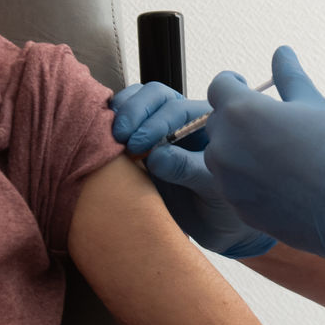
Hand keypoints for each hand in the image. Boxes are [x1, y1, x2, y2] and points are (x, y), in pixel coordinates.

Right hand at [111, 83, 275, 257]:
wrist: (213, 228)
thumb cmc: (222, 206)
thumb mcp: (213, 189)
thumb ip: (189, 169)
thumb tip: (156, 157)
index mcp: (204, 123)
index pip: (176, 107)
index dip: (155, 122)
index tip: (140, 145)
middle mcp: (179, 120)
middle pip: (153, 96)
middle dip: (133, 111)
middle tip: (121, 137)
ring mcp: (156, 129)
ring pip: (134, 102)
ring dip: (119, 113)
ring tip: (109, 138)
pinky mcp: (136, 144)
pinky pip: (121, 124)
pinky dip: (108, 125)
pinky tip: (102, 141)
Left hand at [204, 46, 324, 264]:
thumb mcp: (315, 104)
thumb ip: (290, 77)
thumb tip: (282, 51)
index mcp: (241, 111)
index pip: (218, 86)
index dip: (233, 83)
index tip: (246, 86)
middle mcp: (225, 144)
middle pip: (218, 121)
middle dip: (237, 117)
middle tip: (270, 123)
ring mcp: (227, 179)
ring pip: (222, 154)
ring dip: (239, 149)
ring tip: (278, 154)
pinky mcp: (236, 205)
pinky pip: (232, 183)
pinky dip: (247, 178)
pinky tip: (279, 181)